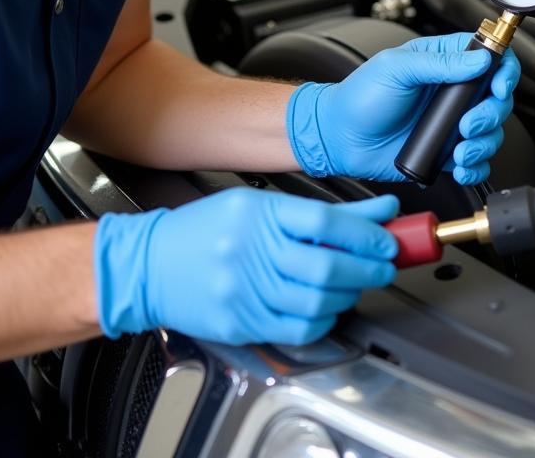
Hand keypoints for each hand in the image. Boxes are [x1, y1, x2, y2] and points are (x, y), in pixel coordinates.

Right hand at [95, 190, 398, 344]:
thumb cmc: (207, 229)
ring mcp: (244, 291)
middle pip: (326, 267)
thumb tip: (380, 211)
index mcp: (260, 215)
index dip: (365, 233)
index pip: (325, 223)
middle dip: (367, 268)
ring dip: (349, 295)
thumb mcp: (262, 205)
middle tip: (383, 265)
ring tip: (358, 284)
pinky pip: (296, 329)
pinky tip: (329, 308)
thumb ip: (324, 212)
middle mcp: (252, 252)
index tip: (386, 239)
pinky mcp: (239, 322)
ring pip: (315, 301)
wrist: (148, 265)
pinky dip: (323, 320)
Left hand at [286, 32, 519, 184]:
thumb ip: (440, 63)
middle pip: (497, 99)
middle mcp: (452, 92)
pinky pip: (475, 160)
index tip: (498, 87)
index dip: (503, 71)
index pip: (490, 58)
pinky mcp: (446, 151)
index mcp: (444, 62)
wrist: (339, 139)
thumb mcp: (397, 69)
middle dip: (490, 115)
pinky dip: (475, 167)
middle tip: (467, 125)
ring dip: (483, 144)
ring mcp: (451, 123)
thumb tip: (478, 60)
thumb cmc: (359, 98)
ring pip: (491, 132)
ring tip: (459, 150)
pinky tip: (460, 167)